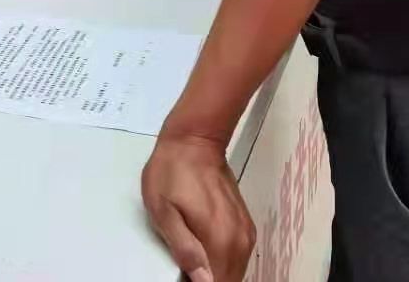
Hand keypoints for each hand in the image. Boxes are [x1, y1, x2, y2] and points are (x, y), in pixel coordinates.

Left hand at [142, 133, 255, 281]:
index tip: (185, 277)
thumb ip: (184, 249)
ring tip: (193, 262)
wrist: (194, 140)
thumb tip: (201, 279)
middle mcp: (239, 240)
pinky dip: (224, 262)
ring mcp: (245, 232)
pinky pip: (238, 257)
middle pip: (230, 281)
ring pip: (235, 272)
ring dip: (217, 273)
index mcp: (219, 240)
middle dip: (209, 281)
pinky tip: (205, 252)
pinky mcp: (245, 225)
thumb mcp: (163, 211)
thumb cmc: (173, 171)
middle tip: (186, 268)